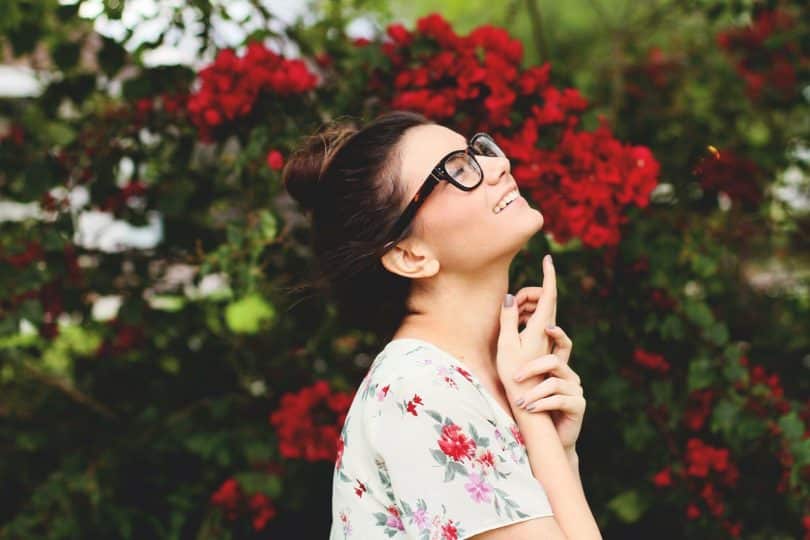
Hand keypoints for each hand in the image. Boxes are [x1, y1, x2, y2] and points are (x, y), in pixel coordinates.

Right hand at [496, 254, 556, 386]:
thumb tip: (510, 296)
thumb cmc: (514, 373)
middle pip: (544, 299)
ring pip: (542, 309)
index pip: (549, 294)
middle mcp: (547, 330)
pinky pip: (538, 320)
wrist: (529, 399)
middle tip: (511, 307)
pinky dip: (526, 316)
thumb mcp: (506, 343)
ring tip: (510, 318)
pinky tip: (514, 327)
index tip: (548, 258)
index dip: (548, 275)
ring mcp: (547, 337)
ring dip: (526, 305)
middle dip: (528, 294)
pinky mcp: (544, 343)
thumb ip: (508, 317)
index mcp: (539, 327)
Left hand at [510, 325, 584, 452]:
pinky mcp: (578, 405)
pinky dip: (542, 404)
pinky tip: (531, 410)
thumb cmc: (532, 410)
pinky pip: (560, 400)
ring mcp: (576, 391)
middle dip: (532, 368)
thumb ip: (521, 368)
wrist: (548, 439)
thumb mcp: (525, 387)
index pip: (563, 344)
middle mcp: (569, 376)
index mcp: (558, 368)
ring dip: (534, 393)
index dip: (558, 334)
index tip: (547, 327)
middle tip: (515, 377)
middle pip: (554, 361)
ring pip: (554, 383)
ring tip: (521, 403)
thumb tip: (505, 344)